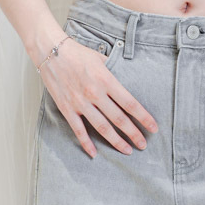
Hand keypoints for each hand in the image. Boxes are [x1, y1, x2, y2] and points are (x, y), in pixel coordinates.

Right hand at [44, 37, 157, 157]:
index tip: (153, 128)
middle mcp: (95, 93)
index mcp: (106, 80)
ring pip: (102, 127)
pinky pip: (78, 130)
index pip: (130, 103)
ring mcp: (80, 103)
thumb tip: (128, 82)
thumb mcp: (102, 59)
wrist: (50, 51)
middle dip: (134, 134)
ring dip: (116, 141)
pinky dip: (86, 143)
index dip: (144, 118)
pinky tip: (95, 153)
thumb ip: (115, 72)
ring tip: (127, 150)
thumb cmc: (78, 53)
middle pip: (119, 119)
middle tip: (143, 145)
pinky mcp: (67, 108)